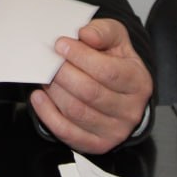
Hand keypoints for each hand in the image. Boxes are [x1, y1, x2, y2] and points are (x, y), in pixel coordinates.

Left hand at [29, 18, 152, 154]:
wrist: (121, 92)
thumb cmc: (116, 62)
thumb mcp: (116, 39)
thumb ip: (103, 32)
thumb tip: (85, 35)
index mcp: (138, 82)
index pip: (108, 72)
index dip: (80, 57)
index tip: (60, 44)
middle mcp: (130, 110)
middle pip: (90, 92)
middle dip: (63, 73)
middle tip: (49, 60)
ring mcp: (114, 131)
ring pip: (76, 111)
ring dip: (54, 91)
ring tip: (45, 75)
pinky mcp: (96, 144)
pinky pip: (67, 132)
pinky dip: (47, 113)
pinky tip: (39, 96)